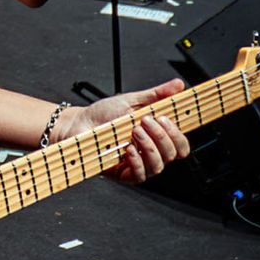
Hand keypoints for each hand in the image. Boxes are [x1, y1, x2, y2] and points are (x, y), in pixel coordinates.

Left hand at [47, 77, 190, 183]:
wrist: (79, 124)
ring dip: (150, 146)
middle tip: (146, 120)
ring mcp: (139, 164)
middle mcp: (151, 152)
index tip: (167, 117)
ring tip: (134, 131)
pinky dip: (137, 161)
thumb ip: (157, 95)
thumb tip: (178, 85)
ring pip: (159, 165)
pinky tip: (128, 148)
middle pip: (173, 154)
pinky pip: (140, 174)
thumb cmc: (103, 114)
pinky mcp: (125, 174)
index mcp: (156, 136)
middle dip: (162, 135)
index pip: (180, 143)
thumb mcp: (132, 100)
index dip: (179, 133)